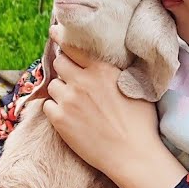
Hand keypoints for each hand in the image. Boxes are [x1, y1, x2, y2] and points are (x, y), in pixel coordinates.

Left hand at [42, 26, 164, 184]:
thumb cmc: (140, 123)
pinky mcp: (59, 120)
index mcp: (101, 69)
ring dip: (60, 90)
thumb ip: (116, 71)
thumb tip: (106, 61)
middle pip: (59, 62)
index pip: (73, 46)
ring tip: (74, 101)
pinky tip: (68, 116)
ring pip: (53, 85)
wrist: (132, 155)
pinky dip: (55, 109)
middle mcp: (82, 81)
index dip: (62, 38)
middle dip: (64, 67)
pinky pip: (48, 106)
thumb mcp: (136, 86)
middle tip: (72, 77)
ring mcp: (68, 100)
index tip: (55, 32)